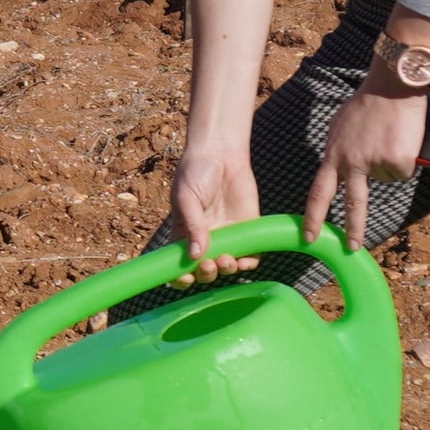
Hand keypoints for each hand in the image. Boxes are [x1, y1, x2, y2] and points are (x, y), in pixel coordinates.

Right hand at [171, 136, 257, 277]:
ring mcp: (227, 236)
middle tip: (209, 265)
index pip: (179, 264)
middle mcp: (205, 239)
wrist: (220, 153)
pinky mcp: (247, 230)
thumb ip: (192, 225)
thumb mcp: (186, 198)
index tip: (185, 277)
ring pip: (226, 266)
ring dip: (226, 270)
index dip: (180, 277)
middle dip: (205, 274)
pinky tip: (245, 260)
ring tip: (227, 259)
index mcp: (184, 234)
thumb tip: (195, 255)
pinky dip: (248, 264)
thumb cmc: (195, 172)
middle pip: (204, 270)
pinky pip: (250, 256)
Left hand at [303, 86, 428, 250]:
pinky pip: (402, 171)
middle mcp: (351, 162)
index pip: (319, 191)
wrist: (391, 88)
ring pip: (386, 177)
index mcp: (333, 154)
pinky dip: (405, 158)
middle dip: (352, 229)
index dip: (314, 216)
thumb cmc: (367, 104)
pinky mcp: (396, 162)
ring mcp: (374, 163)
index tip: (308, 235)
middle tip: (352, 248)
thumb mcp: (341, 128)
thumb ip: (341, 151)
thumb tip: (347, 170)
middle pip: (352, 203)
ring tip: (389, 136)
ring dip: (390, 160)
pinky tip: (401, 138)